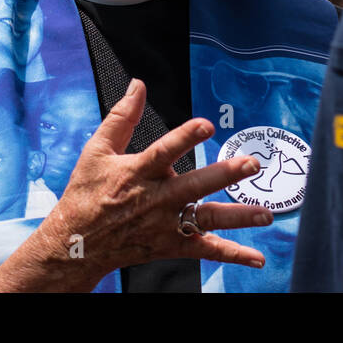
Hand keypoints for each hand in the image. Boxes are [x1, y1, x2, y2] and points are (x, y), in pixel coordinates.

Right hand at [0, 78, 271, 291]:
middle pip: (194, 186)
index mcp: (138, 172)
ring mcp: (165, 225)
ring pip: (206, 219)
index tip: (207, 125)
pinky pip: (205, 250)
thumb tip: (138, 84)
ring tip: (266, 212)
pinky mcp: (170, 245)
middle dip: (224, 175)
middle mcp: (156, 199)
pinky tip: (257, 258)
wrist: (76, 243)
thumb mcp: (97, 150)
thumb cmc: (86, 192)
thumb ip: (121, 117)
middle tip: (250, 164)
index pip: (164, 152)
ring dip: (238, 217)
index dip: (185, 138)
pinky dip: (233, 255)